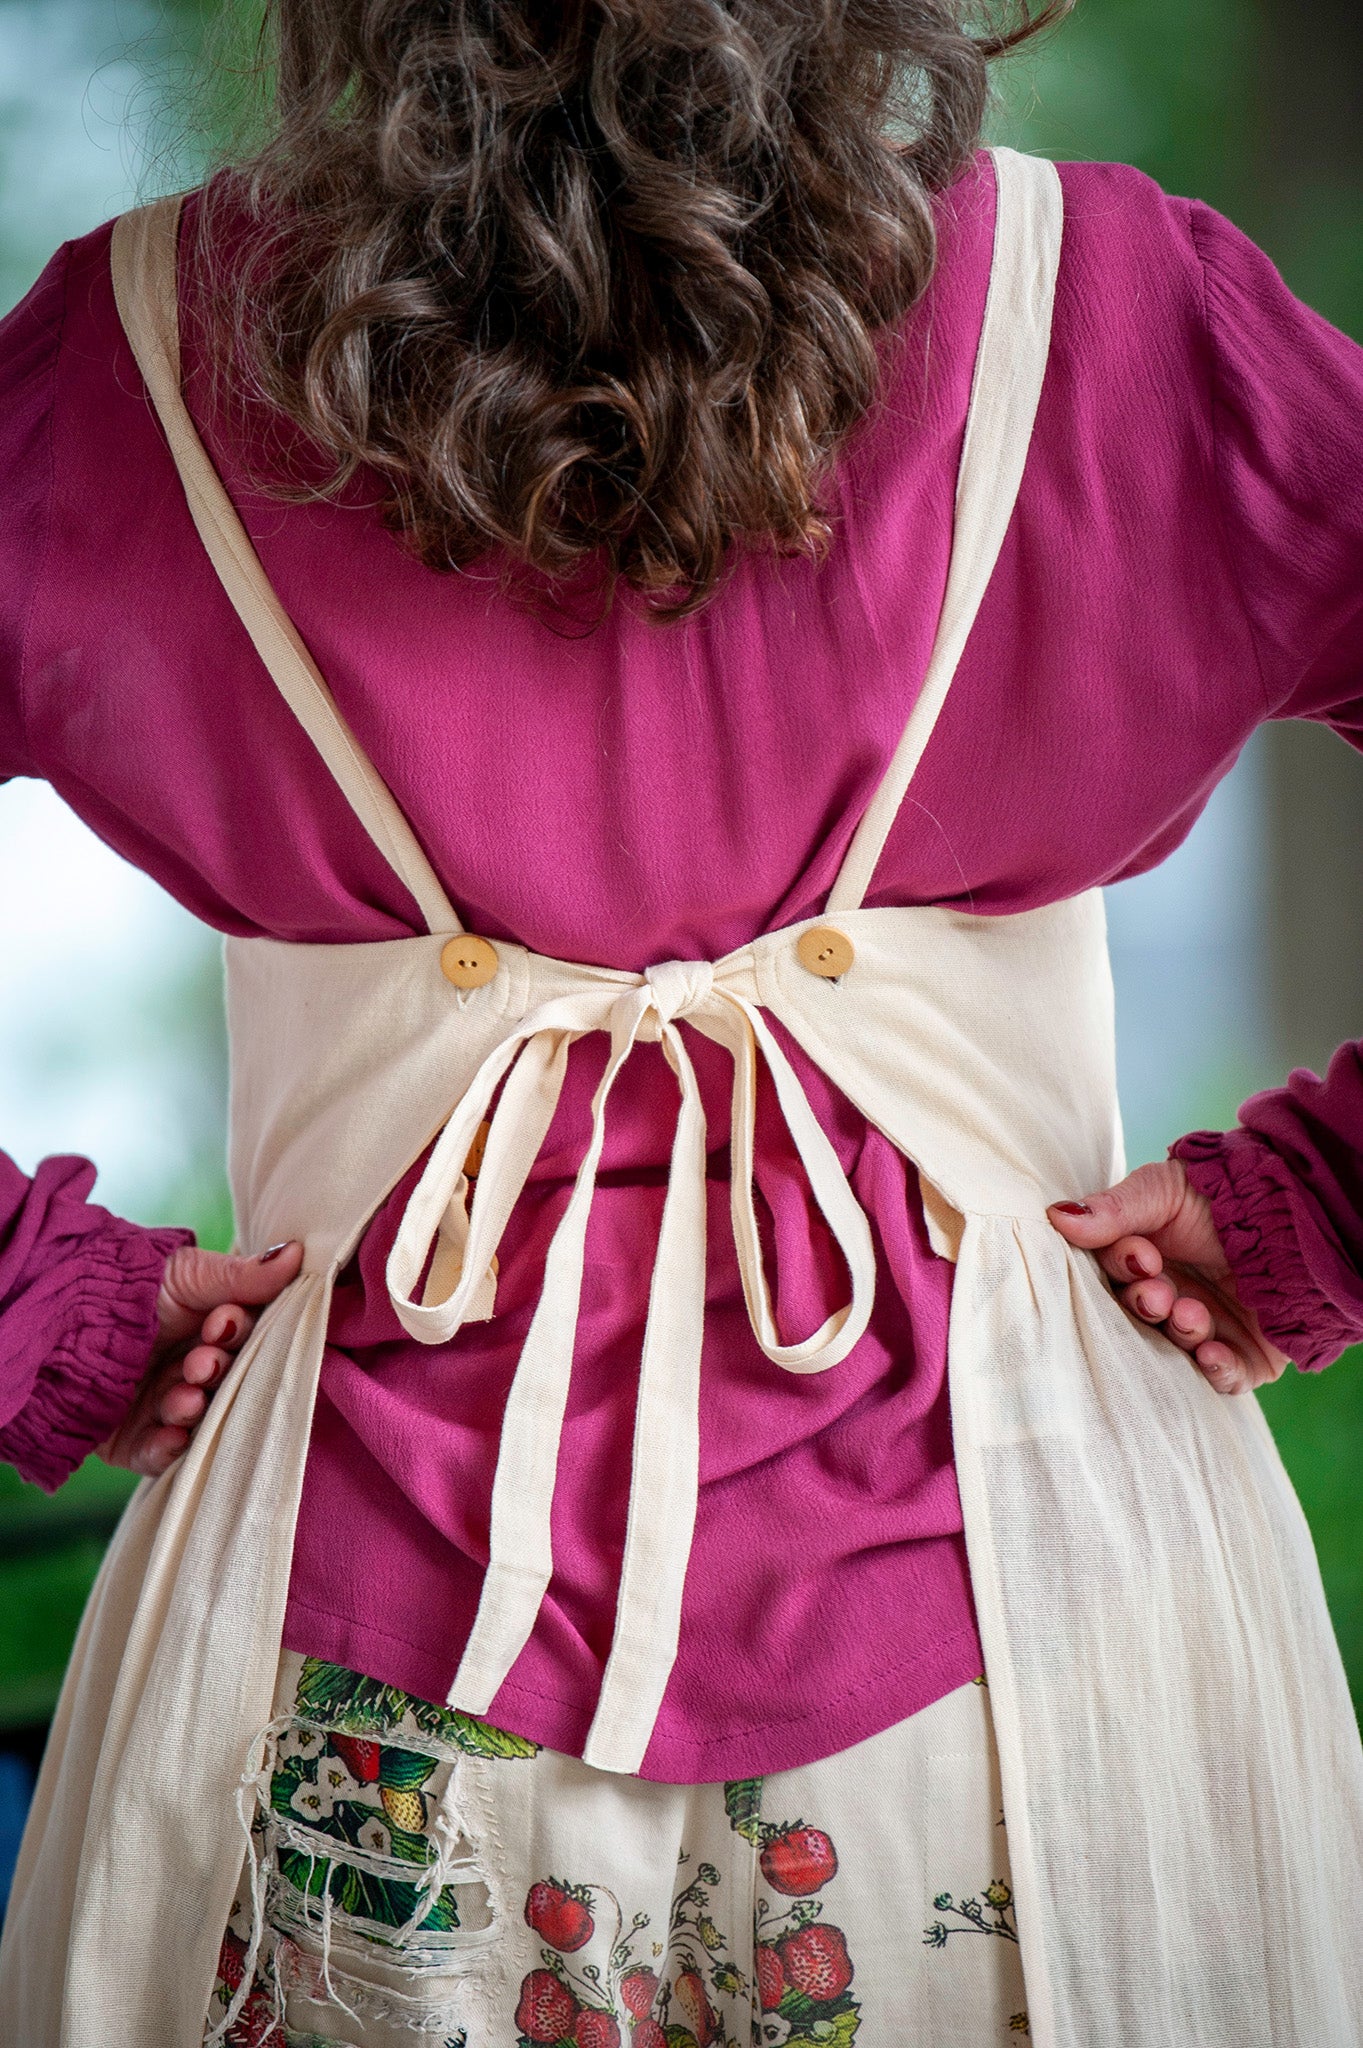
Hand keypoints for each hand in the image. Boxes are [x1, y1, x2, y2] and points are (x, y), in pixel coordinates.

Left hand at [99, 1241, 303, 1476]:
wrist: (57, 1314)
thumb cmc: (132, 1283)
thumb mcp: (190, 1272)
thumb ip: (245, 1274)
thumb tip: (300, 1251)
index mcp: (213, 1331)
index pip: (245, 1341)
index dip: (237, 1335)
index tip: (221, 1323)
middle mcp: (194, 1370)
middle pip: (226, 1384)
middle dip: (217, 1374)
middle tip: (200, 1362)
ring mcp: (166, 1406)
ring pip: (199, 1420)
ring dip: (195, 1409)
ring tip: (180, 1397)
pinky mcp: (136, 1441)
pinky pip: (163, 1455)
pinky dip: (171, 1448)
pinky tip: (171, 1435)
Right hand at [1047, 1159, 1291, 1395]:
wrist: (1296, 1208)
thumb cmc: (1219, 1194)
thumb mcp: (1161, 1191)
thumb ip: (1112, 1209)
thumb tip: (1055, 1216)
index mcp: (1140, 1262)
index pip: (1114, 1275)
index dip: (1121, 1269)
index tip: (1139, 1254)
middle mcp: (1167, 1299)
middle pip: (1139, 1317)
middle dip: (1146, 1304)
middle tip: (1159, 1292)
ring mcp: (1203, 1330)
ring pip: (1175, 1349)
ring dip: (1179, 1333)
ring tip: (1191, 1313)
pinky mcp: (1242, 1357)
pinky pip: (1222, 1379)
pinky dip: (1214, 1370)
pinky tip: (1213, 1351)